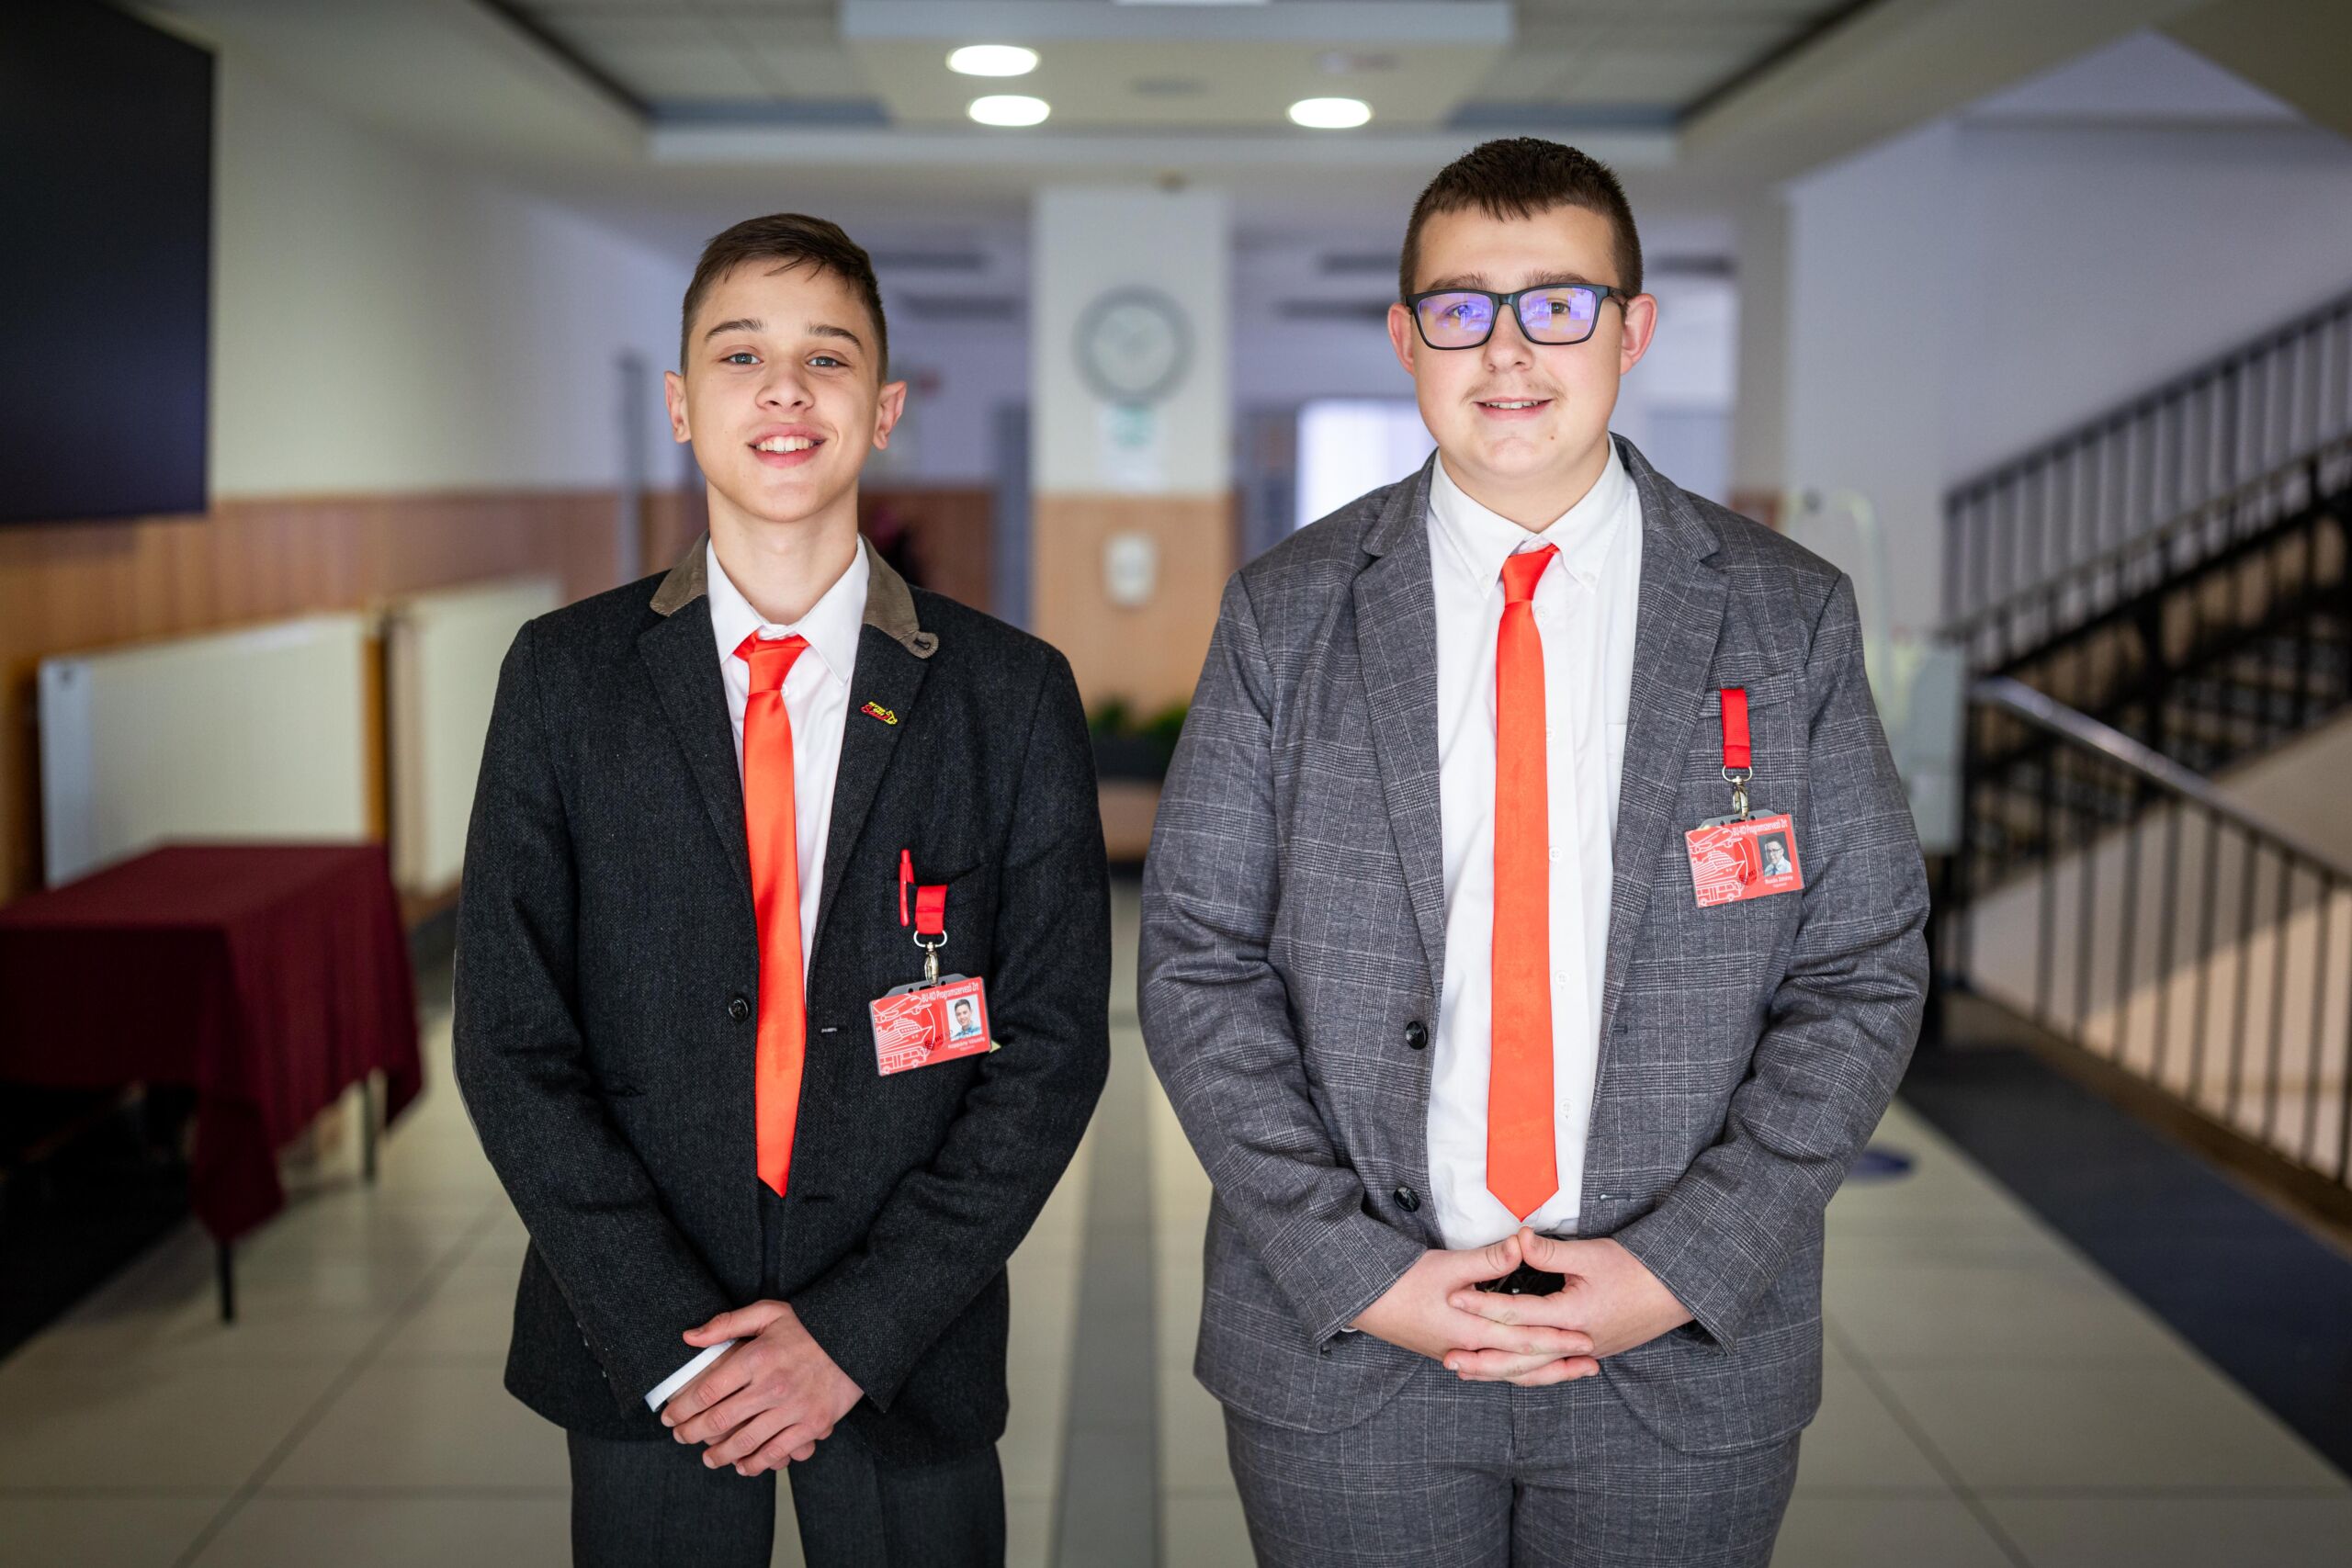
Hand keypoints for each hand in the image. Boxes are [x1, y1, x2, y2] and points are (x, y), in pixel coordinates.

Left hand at [659, 1300, 863, 1475]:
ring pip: (745, 1443)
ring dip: (718, 1455)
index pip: (705, 1391)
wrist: (858, 1337)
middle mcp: (772, 1386)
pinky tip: (741, 1466)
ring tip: (706, 1458)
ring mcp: (794, 1408)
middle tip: (679, 1437)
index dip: (681, 1408)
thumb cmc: (809, 1325)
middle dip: (691, 1434)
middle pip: (718, 1421)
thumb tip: (688, 1337)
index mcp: (756, 1357)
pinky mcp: (812, 1425)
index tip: (669, 1415)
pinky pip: (776, 1453)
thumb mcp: (769, 1313)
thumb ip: (727, 1324)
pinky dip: (754, 1464)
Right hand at [1350, 1234, 1598, 1380]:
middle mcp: (1469, 1351)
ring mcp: (1458, 1355)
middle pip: (1522, 1364)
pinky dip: (1515, 1372)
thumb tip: (1522, 1246)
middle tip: (1591, 1364)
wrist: (1363, 1300)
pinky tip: (1523, 1369)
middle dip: (1559, 1364)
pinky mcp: (1450, 1352)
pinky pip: (1492, 1369)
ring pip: (1508, 1372)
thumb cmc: (1401, 1281)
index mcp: (1472, 1332)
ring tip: (1569, 1372)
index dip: (1559, 1340)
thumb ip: (1488, 1261)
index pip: (1525, 1340)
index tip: (1587, 1339)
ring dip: (1541, 1372)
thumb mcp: (1447, 1265)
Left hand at [1443, 1228, 1693, 1384]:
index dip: (1484, 1306)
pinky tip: (1511, 1374)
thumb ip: (1550, 1252)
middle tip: (1450, 1361)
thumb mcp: (1591, 1254)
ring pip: (1535, 1370)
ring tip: (1470, 1373)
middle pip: (1521, 1357)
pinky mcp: (1592, 1352)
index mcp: (1572, 1316)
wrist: (1678, 1291)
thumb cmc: (1637, 1269)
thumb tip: (1518, 1239)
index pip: (1518, 1314)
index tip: (1455, 1299)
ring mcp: (1585, 1352)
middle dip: (1484, 1360)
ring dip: (1501, 1372)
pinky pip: (1553, 1369)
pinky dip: (1528, 1373)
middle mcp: (1576, 1341)